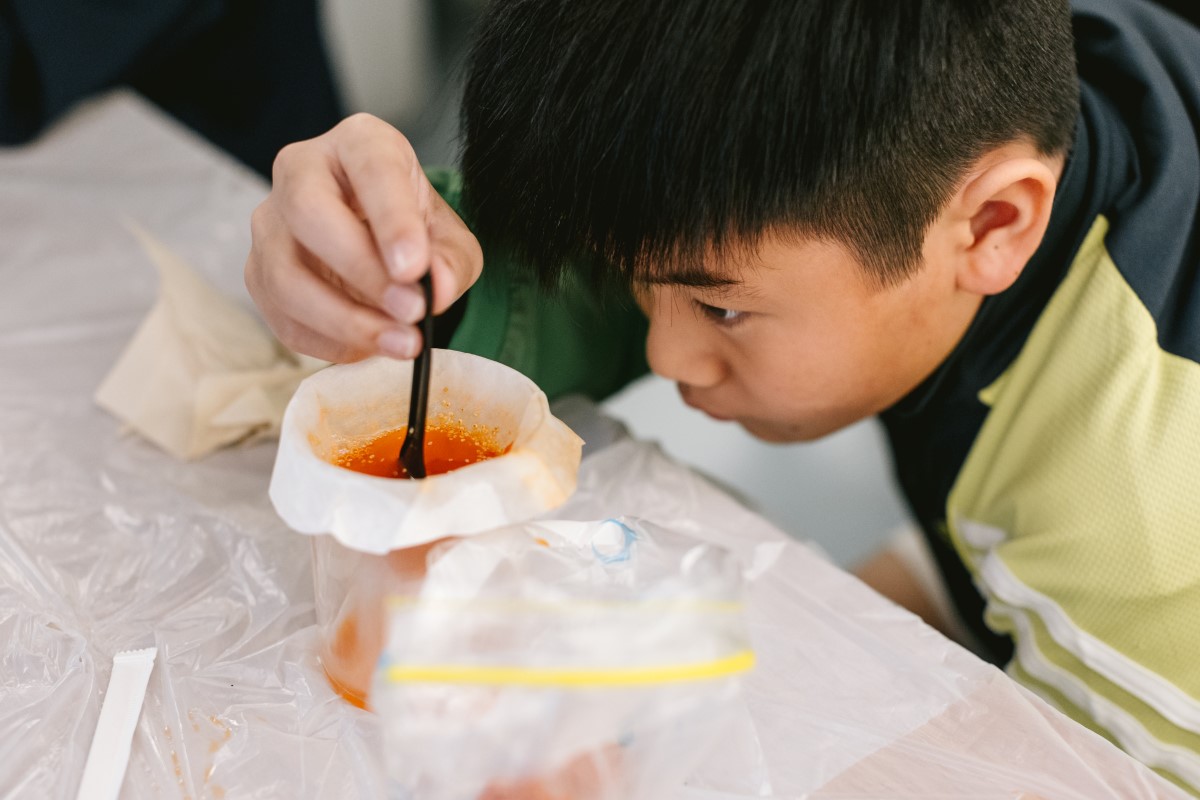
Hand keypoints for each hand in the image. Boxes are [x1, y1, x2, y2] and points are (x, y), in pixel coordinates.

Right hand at [245, 113, 482, 361]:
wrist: (381, 247)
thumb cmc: (414, 232)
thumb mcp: (450, 241)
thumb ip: (450, 263)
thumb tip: (433, 290)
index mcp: (359, 144)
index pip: (371, 168)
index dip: (392, 220)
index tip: (414, 268)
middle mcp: (301, 171)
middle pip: (309, 211)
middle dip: (361, 271)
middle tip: (411, 311)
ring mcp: (270, 223)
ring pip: (285, 275)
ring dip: (346, 321)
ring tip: (400, 343)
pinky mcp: (257, 273)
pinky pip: (282, 316)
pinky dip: (329, 343)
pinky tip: (370, 348)